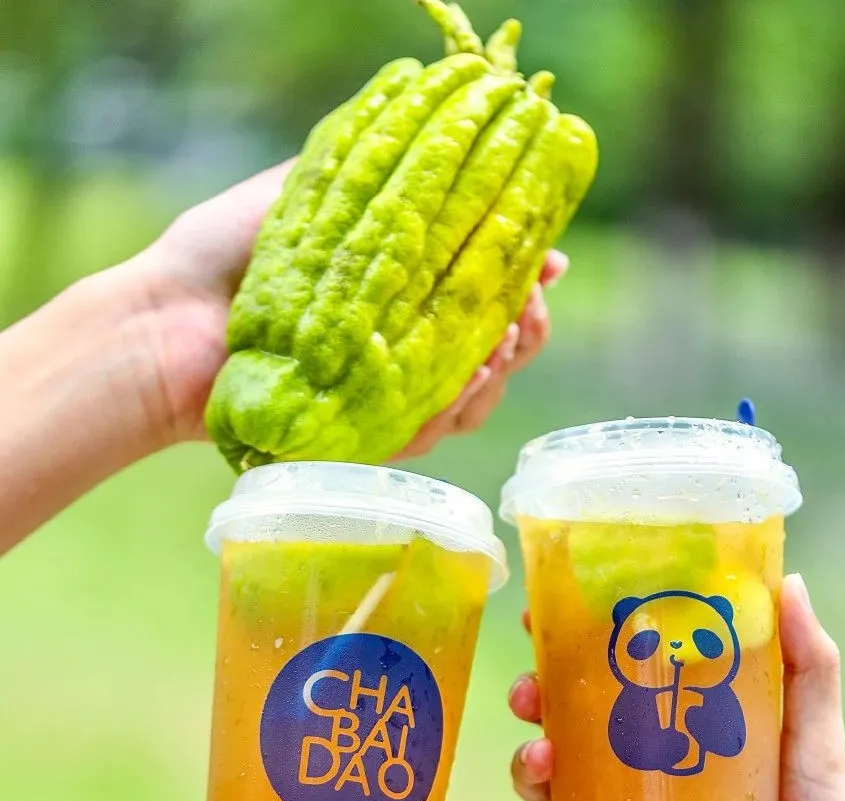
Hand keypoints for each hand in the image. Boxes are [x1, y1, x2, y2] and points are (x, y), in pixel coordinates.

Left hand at [138, 159, 565, 448]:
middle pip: (500, 353)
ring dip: (492, 375)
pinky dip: (449, 413)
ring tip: (486, 350)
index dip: (525, 287)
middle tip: (517, 317)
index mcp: (400, 288)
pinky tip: (455, 388)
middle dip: (523, 333)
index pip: (490, 293)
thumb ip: (392, 183)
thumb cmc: (226, 255)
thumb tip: (484, 183)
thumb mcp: (312, 188)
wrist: (163, 325)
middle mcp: (402, 343)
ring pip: (475, 399)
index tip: (542, 271)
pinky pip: (427, 434)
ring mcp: (386, 392)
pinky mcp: (363, 435)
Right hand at [506, 575, 844, 800]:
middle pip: (558, 724)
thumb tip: (792, 581)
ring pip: (542, 787)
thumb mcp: (811, 742)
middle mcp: (633, 773)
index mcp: (669, 727)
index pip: (605, 675)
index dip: (564, 644)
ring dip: (525, 767)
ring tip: (541, 759)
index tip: (540, 616)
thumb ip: (808, 668)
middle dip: (531, 700)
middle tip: (530, 692)